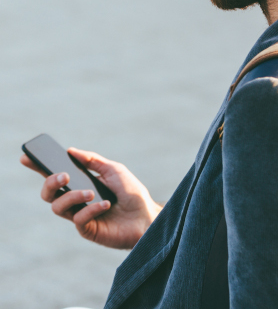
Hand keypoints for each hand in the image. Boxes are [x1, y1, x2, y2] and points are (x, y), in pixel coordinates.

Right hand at [20, 148, 162, 248]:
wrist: (147, 215)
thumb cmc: (132, 192)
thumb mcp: (114, 170)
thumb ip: (93, 161)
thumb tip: (70, 150)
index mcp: (81, 184)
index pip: (55, 176)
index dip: (38, 167)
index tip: (27, 157)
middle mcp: (77, 201)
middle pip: (48, 194)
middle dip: (50, 182)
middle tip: (64, 175)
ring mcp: (80, 216)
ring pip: (58, 208)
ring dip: (72, 196)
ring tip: (91, 192)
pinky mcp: (88, 230)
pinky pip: (78, 220)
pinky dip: (91, 209)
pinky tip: (105, 204)